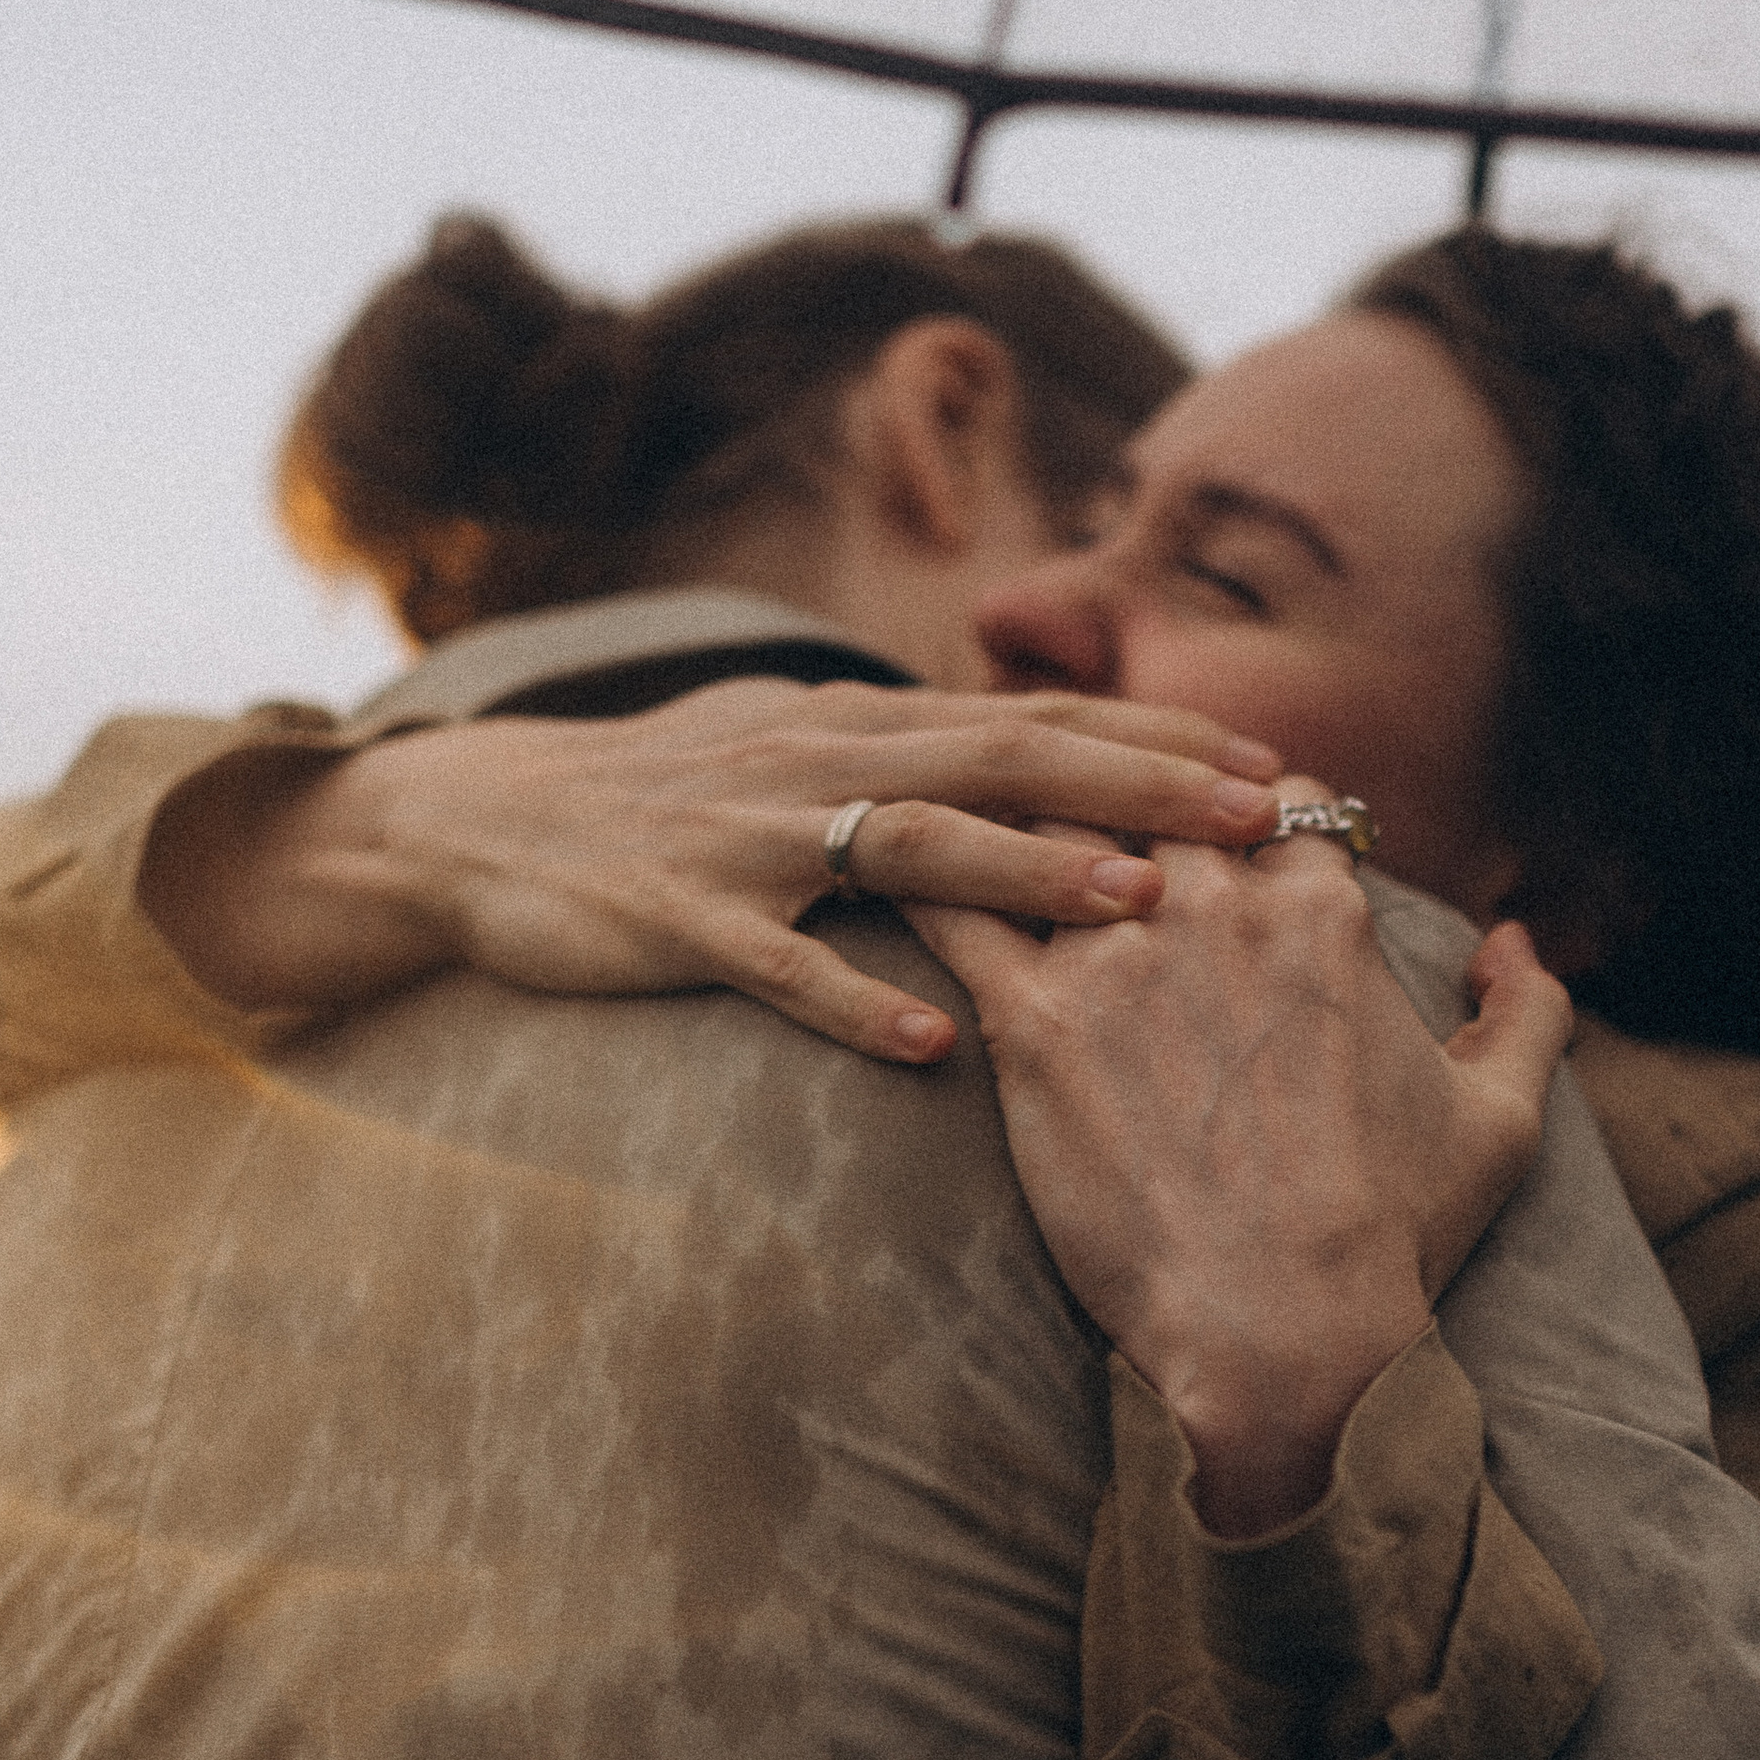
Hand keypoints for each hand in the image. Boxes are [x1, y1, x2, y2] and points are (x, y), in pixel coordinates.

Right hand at [137, 677, 1284, 1057]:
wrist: (479, 820)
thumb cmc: (658, 800)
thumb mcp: (795, 752)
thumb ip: (912, 759)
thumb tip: (1042, 763)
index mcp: (861, 725)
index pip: (1039, 718)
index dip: (1160, 740)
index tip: (1280, 769)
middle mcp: (820, 761)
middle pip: (1006, 758)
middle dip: (1143, 784)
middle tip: (1265, 819)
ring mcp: (747, 838)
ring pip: (911, 846)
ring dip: (1029, 872)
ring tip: (1137, 902)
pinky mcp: (677, 918)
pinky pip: (777, 962)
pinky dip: (854, 996)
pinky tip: (931, 1041)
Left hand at [913, 844, 1571, 1538]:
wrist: (1281, 1338)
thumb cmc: (1395, 1238)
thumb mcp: (1500, 1120)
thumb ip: (1529, 1010)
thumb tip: (1515, 941)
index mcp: (1323, 912)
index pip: (1274, 801)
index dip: (1247, 805)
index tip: (1218, 823)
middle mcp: (1219, 908)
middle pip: (1148, 797)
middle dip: (1120, 794)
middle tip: (1077, 805)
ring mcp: (1118, 957)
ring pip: (1045, 827)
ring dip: (1015, 814)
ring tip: (968, 810)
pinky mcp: (1032, 1023)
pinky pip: (953, 910)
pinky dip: (919, 875)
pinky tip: (884, 866)